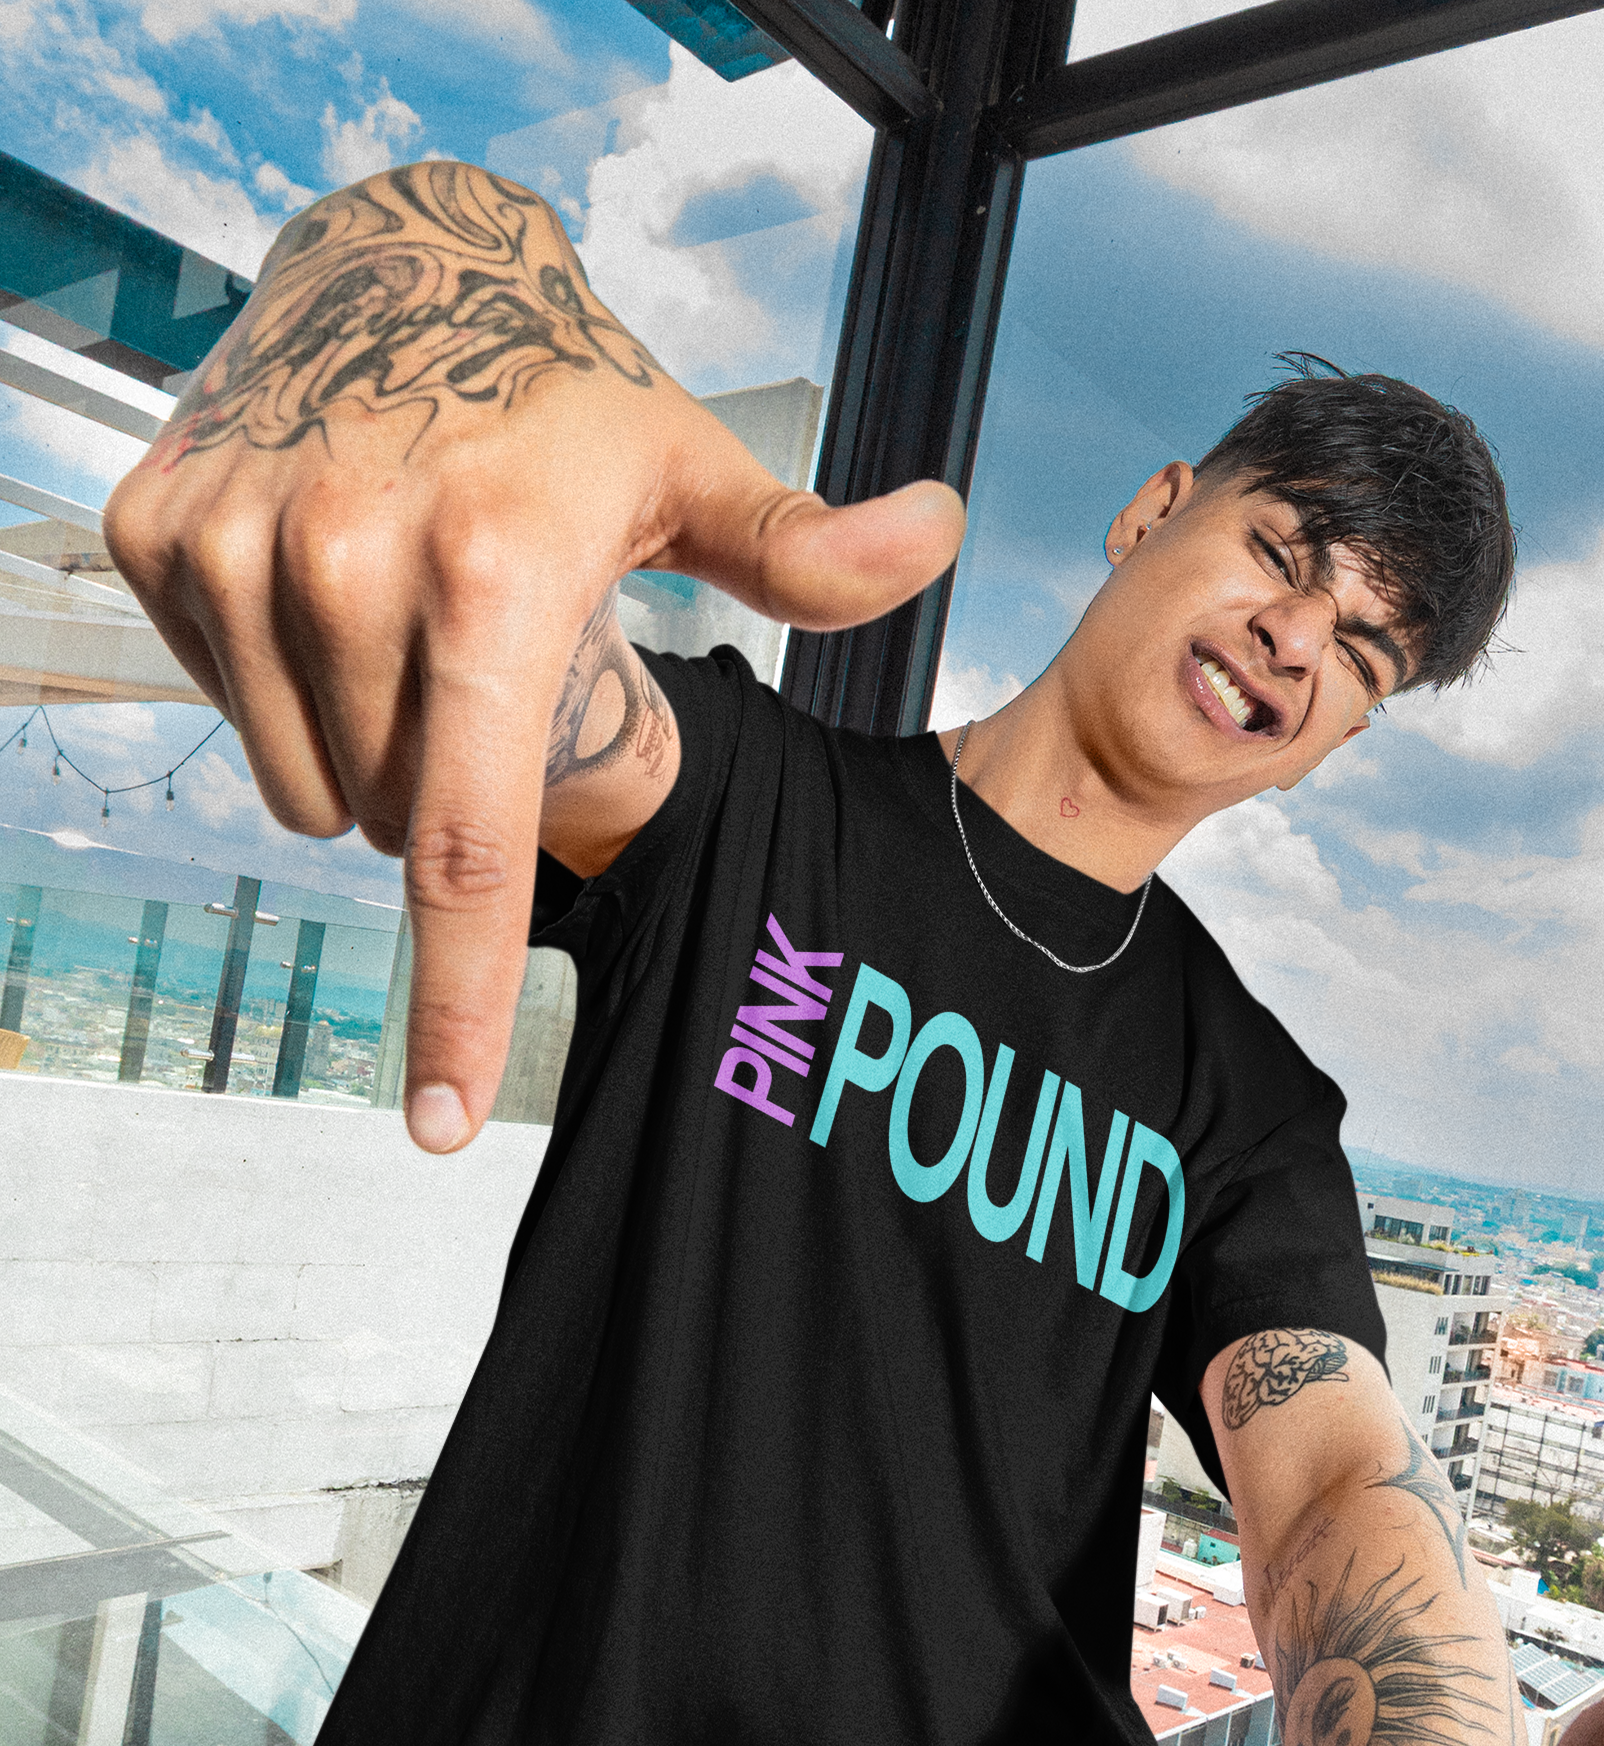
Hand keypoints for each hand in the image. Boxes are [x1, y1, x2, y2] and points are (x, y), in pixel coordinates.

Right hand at [103, 163, 962, 1152]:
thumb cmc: (561, 396)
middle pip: (392, 828)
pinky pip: (229, 712)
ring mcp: (238, 544)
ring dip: (367, 756)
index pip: (469, 847)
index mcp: (494, 573)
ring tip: (415, 639)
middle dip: (448, 794)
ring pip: (305, 791)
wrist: (394, 261)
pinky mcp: (162, 534)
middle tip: (489, 678)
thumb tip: (937, 539)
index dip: (459, 1005)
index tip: (445, 1122)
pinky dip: (284, 691)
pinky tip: (331, 597)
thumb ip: (806, 553)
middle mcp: (347, 558)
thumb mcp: (693, 471)